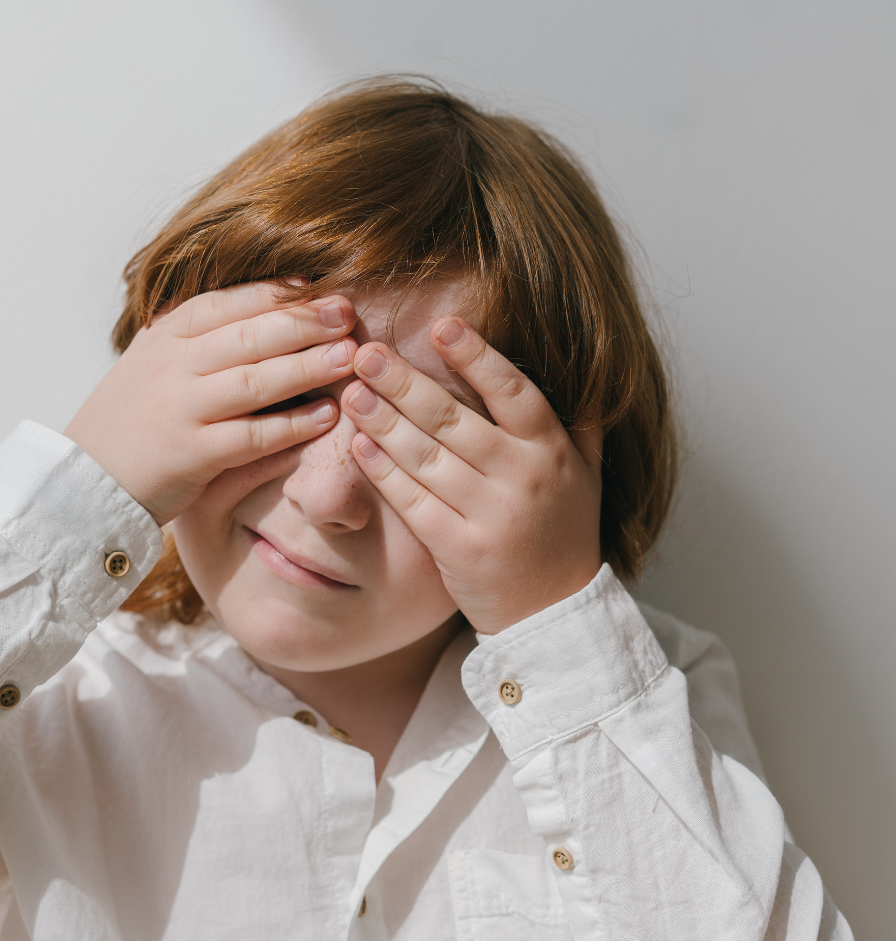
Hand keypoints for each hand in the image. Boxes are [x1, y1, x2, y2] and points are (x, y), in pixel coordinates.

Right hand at [65, 283, 357, 524]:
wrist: (84, 481)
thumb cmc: (132, 421)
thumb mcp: (154, 363)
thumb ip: (198, 338)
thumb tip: (264, 310)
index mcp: (166, 336)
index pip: (230, 302)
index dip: (280, 294)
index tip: (322, 288)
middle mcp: (173, 366)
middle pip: (250, 335)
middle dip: (304, 322)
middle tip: (347, 315)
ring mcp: (182, 409)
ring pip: (256, 381)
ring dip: (307, 367)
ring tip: (348, 357)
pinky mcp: (192, 455)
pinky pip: (253, 436)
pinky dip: (292, 426)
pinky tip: (326, 417)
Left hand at [340, 318, 602, 634]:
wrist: (555, 615)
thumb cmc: (564, 536)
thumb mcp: (587, 476)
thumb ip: (581, 424)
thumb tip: (584, 371)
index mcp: (551, 452)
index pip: (513, 392)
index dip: (477, 357)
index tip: (442, 325)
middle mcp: (522, 478)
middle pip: (454, 420)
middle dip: (406, 382)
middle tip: (367, 351)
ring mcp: (489, 516)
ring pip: (427, 458)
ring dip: (384, 421)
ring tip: (353, 391)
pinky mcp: (458, 550)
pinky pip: (413, 502)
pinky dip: (384, 473)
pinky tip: (360, 445)